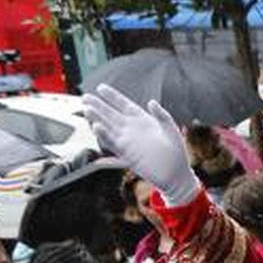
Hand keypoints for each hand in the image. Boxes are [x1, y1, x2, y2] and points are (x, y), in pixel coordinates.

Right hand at [82, 85, 199, 206]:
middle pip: (111, 114)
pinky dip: (103, 135)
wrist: (176, 174)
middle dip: (98, 105)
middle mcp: (132, 129)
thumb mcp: (171, 129)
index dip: (112, 96)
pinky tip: (96, 127)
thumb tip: (151, 102)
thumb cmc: (176, 151)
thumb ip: (162, 116)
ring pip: (108, 127)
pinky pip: (112, 143)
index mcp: (143, 120)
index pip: (124, 105)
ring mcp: (128, 141)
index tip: (101, 88)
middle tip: (85, 97)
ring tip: (87, 109)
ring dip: (97, 119)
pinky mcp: (126, 154)